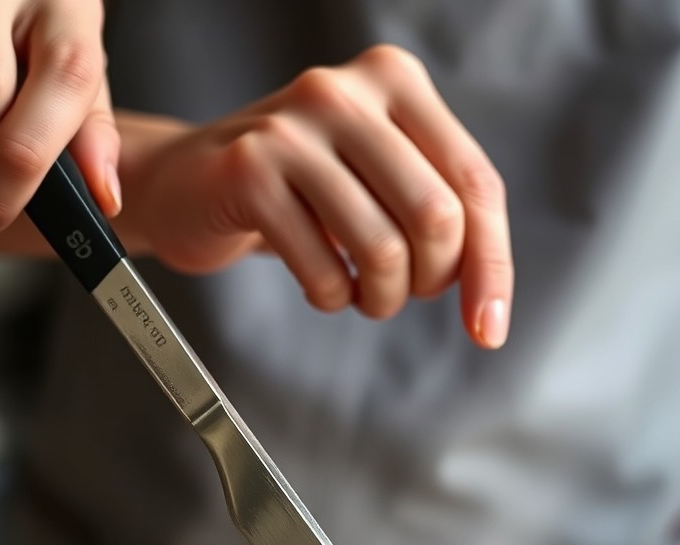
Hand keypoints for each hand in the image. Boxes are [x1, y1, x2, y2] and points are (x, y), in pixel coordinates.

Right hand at [126, 45, 512, 347]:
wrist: (188, 182)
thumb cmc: (297, 191)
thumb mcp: (378, 181)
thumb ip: (440, 211)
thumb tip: (487, 298)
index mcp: (396, 81)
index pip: (476, 184)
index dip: (491, 267)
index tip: (486, 327)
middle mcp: (346, 91)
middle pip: (437, 217)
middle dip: (429, 282)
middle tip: (402, 293)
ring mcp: (293, 129)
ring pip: (383, 249)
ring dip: (381, 299)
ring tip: (362, 294)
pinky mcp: (248, 172)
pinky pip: (323, 272)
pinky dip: (332, 299)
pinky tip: (321, 286)